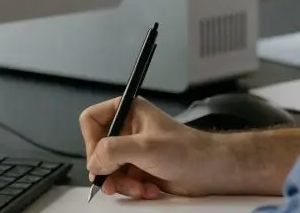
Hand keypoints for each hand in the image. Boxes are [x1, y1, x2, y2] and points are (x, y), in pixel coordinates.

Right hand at [79, 96, 221, 198]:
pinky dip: (132, 189)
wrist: (210, 171)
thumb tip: (93, 161)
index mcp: (128, 111)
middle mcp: (127, 130)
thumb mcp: (146, 147)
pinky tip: (149, 189)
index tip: (98, 158)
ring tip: (140, 186)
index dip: (90, 140)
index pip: (91, 120)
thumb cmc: (188, 150)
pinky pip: (121, 181)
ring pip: (108, 169)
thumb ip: (113, 150)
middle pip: (97, 150)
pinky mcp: (138, 169)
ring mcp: (132, 151)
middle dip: (108, 169)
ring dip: (122, 183)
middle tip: (114, 180)